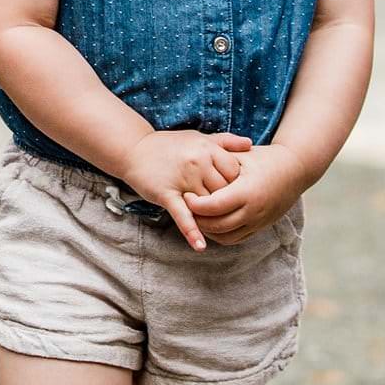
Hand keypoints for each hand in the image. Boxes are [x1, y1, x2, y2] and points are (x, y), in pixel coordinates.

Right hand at [120, 130, 253, 252]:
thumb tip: (250, 144)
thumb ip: (225, 141)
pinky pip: (182, 216)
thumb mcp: (198, 138)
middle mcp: (196, 163)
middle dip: (225, 201)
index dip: (237, 183)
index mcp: (206, 148)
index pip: (234, 171)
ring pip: (206, 205)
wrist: (134, 150)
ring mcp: (181, 179)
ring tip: (218, 228)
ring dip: (211, 217)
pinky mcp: (166, 194)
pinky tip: (200, 246)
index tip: (234, 190)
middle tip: (226, 209)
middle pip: (223, 190)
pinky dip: (192, 232)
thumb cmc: (170, 145)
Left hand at [183, 144, 306, 244]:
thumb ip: (219, 163)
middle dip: (197, 220)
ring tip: (196, 216)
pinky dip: (220, 235)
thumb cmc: (264, 158)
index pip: (214, 206)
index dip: (196, 204)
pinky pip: (235, 239)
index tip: (187, 195)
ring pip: (225, 237)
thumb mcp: (241, 156)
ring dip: (207, 230)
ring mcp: (258, 222)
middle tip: (186, 208)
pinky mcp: (260, 227)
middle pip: (217, 225)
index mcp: (247, 191)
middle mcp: (253, 211)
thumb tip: (194, 170)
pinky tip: (211, 222)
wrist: (294, 170)